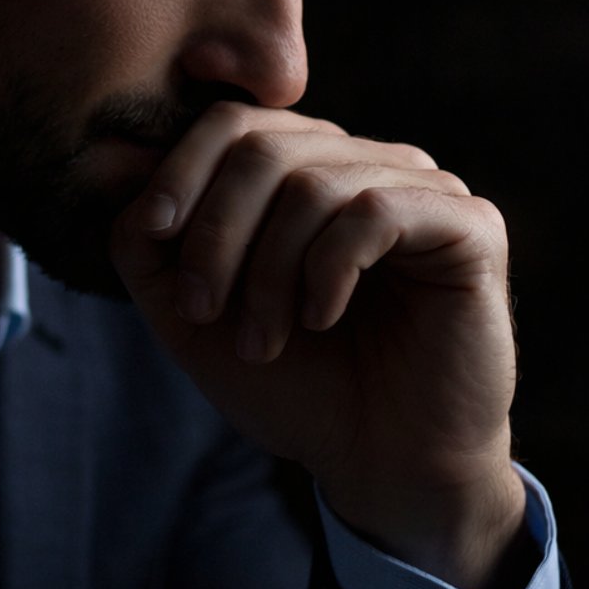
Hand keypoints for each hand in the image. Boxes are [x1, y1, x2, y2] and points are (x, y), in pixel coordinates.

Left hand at [110, 102, 528, 588]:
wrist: (380, 465)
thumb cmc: (295, 388)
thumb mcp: (193, 317)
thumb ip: (147, 245)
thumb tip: (119, 166)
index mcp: (308, 170)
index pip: (233, 123)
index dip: (180, 171)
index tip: (152, 236)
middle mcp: (368, 164)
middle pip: (264, 146)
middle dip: (216, 232)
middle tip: (202, 310)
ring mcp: (424, 188)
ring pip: (314, 182)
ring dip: (267, 271)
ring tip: (263, 340)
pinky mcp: (470, 227)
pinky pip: (376, 211)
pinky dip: (327, 269)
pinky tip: (320, 318)